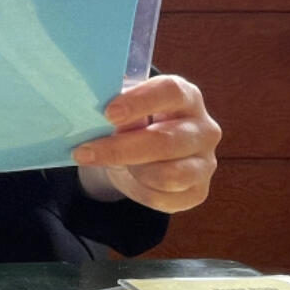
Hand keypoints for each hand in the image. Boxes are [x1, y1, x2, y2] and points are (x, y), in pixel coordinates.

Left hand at [72, 75, 221, 213]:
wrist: (144, 155)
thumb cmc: (134, 123)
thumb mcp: (124, 110)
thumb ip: (118, 111)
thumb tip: (99, 119)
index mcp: (187, 97)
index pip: (171, 92)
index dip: (140, 101)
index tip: (109, 113)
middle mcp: (204, 129)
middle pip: (165, 141)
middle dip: (120, 149)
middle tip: (84, 151)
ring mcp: (205, 163)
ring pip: (168, 175)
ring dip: (132, 170)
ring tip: (112, 163)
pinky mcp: (198, 191)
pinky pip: (163, 198)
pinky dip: (138, 189)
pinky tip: (128, 177)